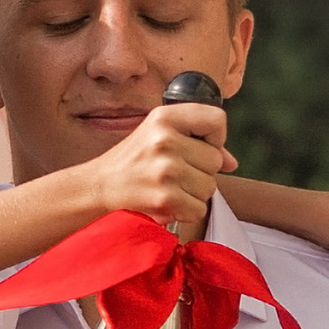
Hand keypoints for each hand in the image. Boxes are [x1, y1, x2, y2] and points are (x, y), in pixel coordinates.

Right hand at [87, 99, 229, 239]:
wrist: (98, 188)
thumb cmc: (132, 162)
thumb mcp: (159, 136)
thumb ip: (197, 143)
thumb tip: (231, 162)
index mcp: (164, 117)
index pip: (217, 120)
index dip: (215, 138)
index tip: (200, 147)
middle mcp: (165, 139)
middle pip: (215, 160)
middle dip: (200, 171)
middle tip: (174, 173)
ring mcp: (165, 170)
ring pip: (210, 187)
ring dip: (193, 193)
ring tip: (168, 187)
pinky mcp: (165, 198)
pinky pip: (198, 208)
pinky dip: (185, 211)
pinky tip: (165, 202)